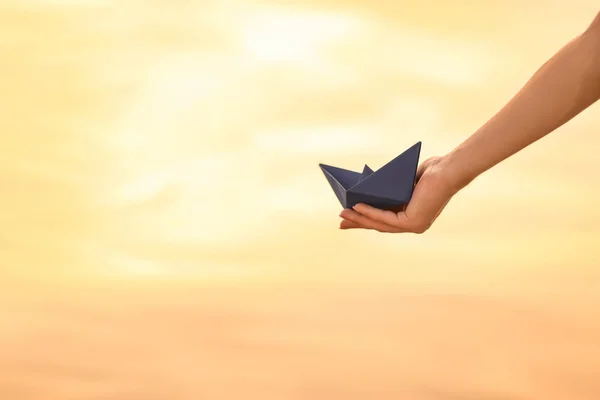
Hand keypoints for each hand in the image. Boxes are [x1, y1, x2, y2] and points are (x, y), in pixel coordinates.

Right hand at [339, 156, 460, 233]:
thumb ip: (392, 191)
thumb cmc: (432, 171)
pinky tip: (357, 207)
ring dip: (359, 218)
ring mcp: (414, 226)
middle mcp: (414, 225)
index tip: (350, 216)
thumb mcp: (406, 182)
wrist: (447, 170)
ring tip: (343, 213)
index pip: (385, 221)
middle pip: (380, 225)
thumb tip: (369, 191)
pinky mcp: (412, 223)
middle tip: (341, 222)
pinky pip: (385, 218)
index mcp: (413, 216)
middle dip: (359, 223)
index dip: (366, 220)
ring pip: (380, 223)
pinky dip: (369, 213)